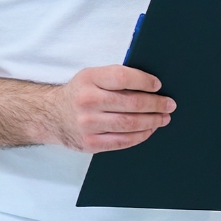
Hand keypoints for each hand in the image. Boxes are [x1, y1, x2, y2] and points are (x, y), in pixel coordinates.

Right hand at [48, 65, 174, 151]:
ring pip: (129, 124)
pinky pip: (122, 141)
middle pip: (130, 103)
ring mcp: (87, 124)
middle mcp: (87, 101)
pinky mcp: (90, 143)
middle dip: (155, 104)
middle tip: (169, 104)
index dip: (144, 81)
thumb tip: (151, 84)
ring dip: (152, 121)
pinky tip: (149, 130)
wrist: (51, 116)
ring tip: (164, 118)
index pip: (122, 77)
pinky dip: (140, 136)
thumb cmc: (80, 93)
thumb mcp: (91, 77)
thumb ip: (114, 77)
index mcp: (89, 79)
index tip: (158, 85)